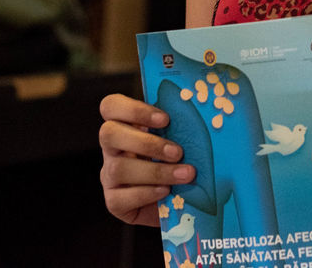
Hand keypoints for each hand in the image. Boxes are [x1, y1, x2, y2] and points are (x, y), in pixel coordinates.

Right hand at [98, 92, 194, 225]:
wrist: (177, 203)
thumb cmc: (180, 162)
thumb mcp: (178, 141)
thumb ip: (180, 126)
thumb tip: (203, 114)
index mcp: (124, 125)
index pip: (110, 106)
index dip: (133, 109)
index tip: (165, 119)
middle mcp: (112, 149)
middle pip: (108, 133)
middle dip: (146, 142)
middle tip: (178, 152)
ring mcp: (109, 176)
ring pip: (117, 168)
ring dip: (155, 171)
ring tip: (185, 174)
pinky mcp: (114, 202)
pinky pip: (120, 198)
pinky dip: (147, 193)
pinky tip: (166, 191)